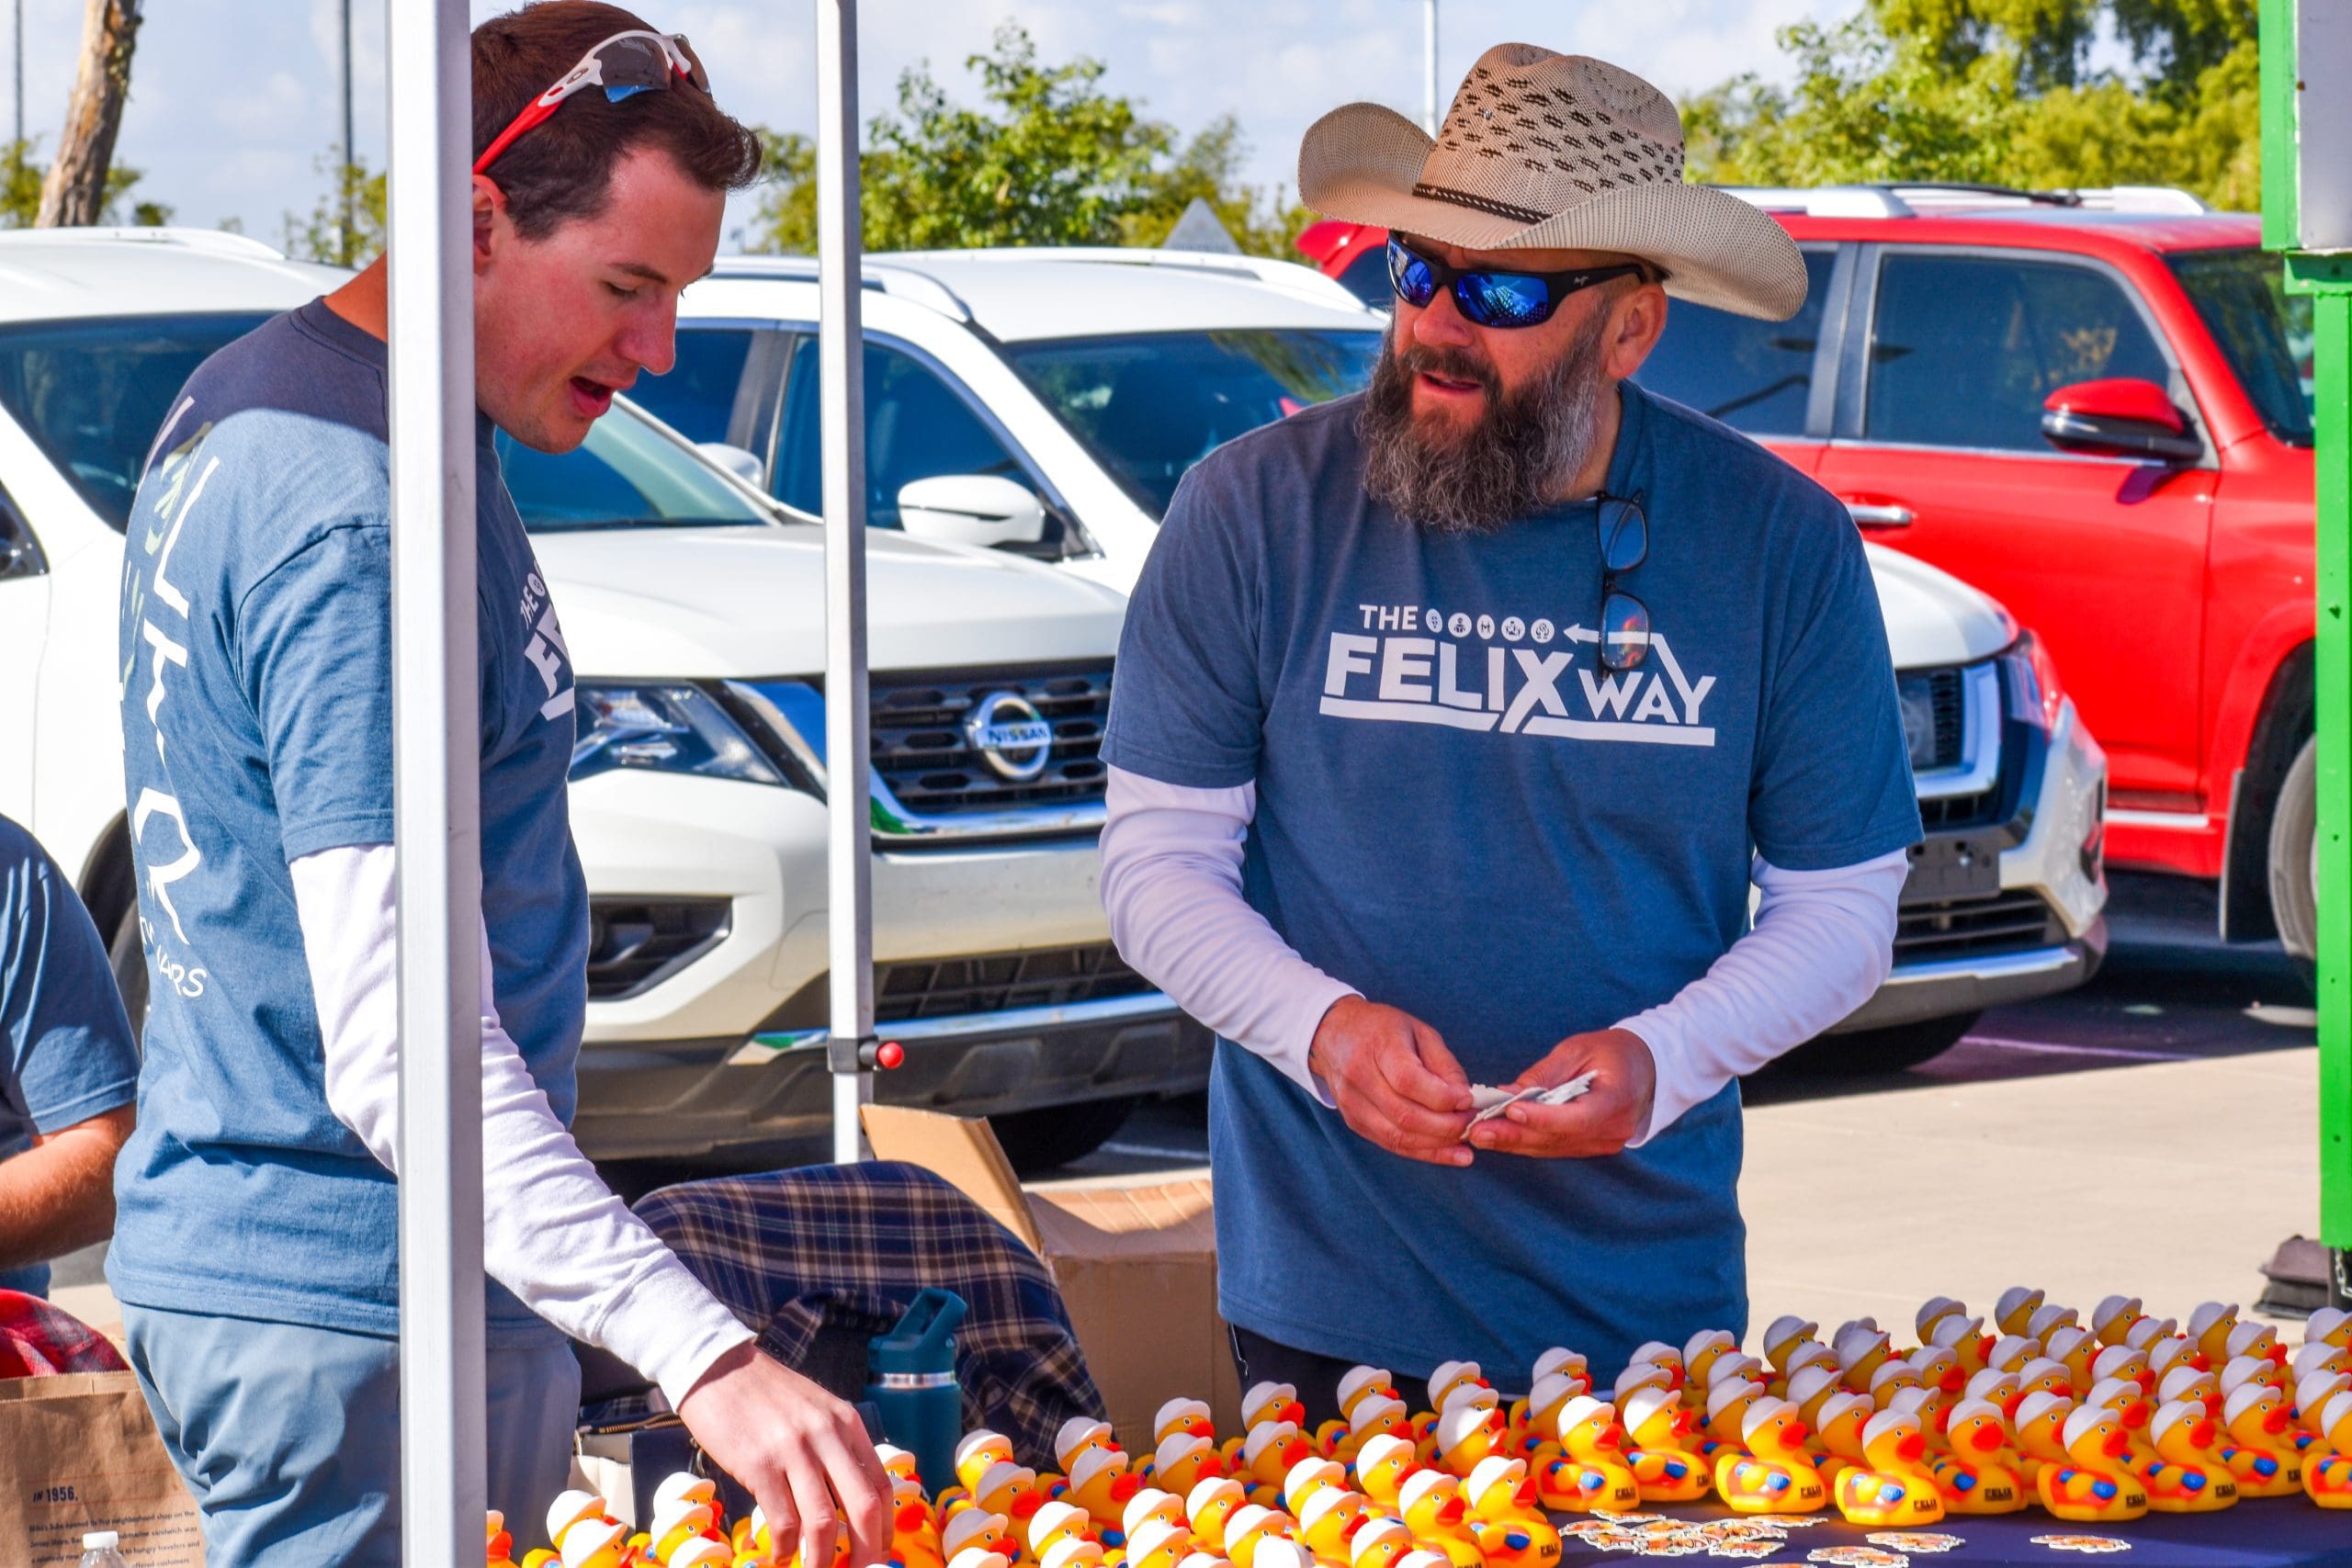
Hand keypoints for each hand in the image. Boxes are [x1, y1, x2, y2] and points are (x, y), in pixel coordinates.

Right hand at [677, 1343, 890, 1567]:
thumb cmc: (765, 1393)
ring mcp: (793, 1451)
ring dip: (821, 1560)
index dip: (884, 1526)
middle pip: (862, 1507)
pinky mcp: (759, 1465)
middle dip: (866, 1551)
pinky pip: (782, 1521)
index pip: (880, 1483)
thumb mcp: (814, 1409)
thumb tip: (847, 1499)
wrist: (717, 1367)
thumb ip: (834, 1446)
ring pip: (823, 1522)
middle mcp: (827, 1435)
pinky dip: (784, 1549)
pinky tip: (779, 1557)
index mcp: (846, 1423)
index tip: (880, 1553)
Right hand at [1306, 996, 1474, 1164]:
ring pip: (1398, 1136)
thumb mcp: (1419, 1031)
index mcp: (1379, 1046)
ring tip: (1465, 1143)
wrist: (1334, 1034)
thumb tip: (1466, 1099)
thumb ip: (1444, 1064)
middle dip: (1446, 1126)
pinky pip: (1391, 1144)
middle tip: (1472, 1124)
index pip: (1409, 1081)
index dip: (1443, 1097)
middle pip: (1405, 1115)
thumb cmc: (1382, 1029)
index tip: (1469, 1100)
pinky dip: (1422, 1153)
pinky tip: (1448, 1154)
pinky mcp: (1354, 1121)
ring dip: (1437, 1145)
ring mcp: (1353, 1103)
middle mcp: (1360, 1077)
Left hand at [1466, 1028, 1655, 1157]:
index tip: (1510, 1110)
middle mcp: (1612, 1129)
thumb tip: (1507, 1094)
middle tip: (1477, 1131)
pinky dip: (1526, 1141)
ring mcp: (1604, 1143)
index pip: (1576, 1117)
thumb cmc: (1611, 1052)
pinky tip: (1499, 1136)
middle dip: (1514, 1135)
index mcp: (1616, 1100)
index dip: (1541, 1117)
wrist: (1646, 1068)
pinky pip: (1555, 1147)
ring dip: (1513, 1142)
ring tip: (1478, 1135)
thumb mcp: (1578, 1049)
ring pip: (1551, 1147)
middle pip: (1557, 1138)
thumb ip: (1544, 1075)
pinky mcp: (1592, 1146)